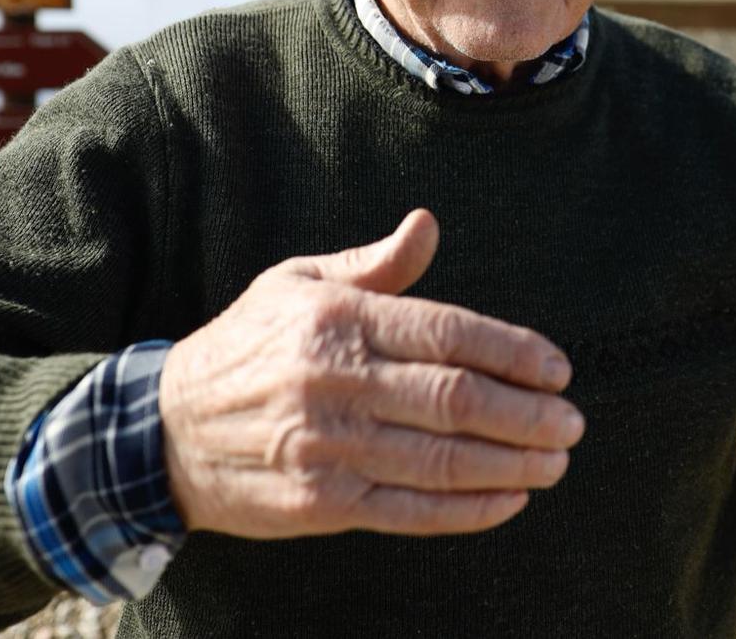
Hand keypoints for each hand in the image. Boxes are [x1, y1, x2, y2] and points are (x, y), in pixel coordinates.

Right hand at [159, 208, 581, 538]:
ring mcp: (328, 449)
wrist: (163, 431)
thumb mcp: (298, 283)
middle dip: (527, 413)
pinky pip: (410, 512)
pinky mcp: (321, 505)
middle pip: (454, 400)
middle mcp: (336, 382)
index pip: (447, 333)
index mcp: (338, 319)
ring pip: (441, 460)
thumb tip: (429, 224)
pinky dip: (468, 510)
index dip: (513, 351)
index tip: (558, 368)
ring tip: (556, 460)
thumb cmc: (247, 345)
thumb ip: (374, 263)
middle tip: (572, 420)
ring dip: (511, 463)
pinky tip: (510, 500)